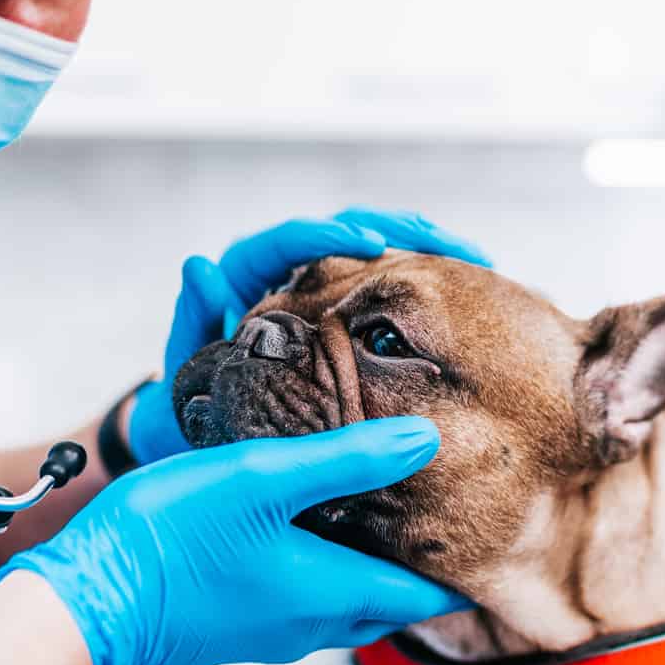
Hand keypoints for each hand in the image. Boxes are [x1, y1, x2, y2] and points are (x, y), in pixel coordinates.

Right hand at [0, 417, 468, 664]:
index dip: (457, 568)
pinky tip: (303, 526)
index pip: (426, 597)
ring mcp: (271, 633)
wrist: (83, 605)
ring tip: (376, 511)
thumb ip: (349, 458)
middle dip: (416, 568)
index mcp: (335, 595)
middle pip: (390, 604)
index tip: (481, 531)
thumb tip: (426, 439)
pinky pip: (302, 602)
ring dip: (367, 566)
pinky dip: (323, 569)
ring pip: (345, 604)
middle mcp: (313, 627)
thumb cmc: (171, 539)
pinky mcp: (236, 626)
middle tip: (434, 515)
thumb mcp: (265, 479)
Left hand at [127, 209, 488, 464]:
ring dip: (428, 250)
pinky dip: (426, 285)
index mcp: (247, 272)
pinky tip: (470, 293)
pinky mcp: (347, 315)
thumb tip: (198, 263)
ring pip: (380, 251)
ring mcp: (323, 290)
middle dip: (403, 229)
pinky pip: (389, 288)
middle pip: (351, 227)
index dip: (331, 236)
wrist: (202, 438)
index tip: (372, 245)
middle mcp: (289, 270)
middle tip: (454, 246)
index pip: (292, 239)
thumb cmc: (188, 409)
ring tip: (476, 261)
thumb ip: (195, 321)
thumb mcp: (191, 367)